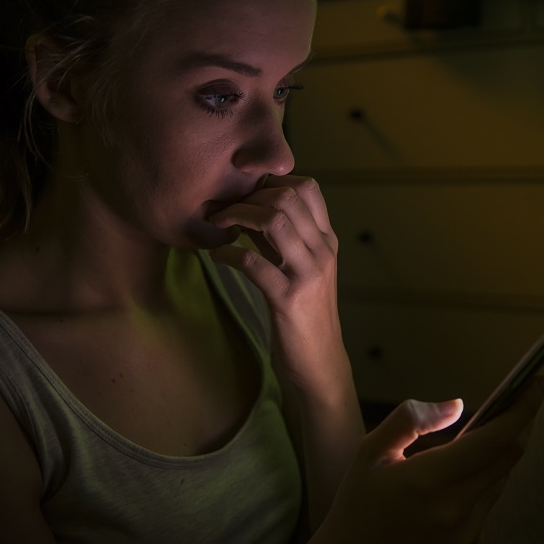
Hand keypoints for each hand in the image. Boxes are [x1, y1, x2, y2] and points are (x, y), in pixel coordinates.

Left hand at [208, 175, 345, 394]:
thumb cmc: (304, 315)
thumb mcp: (301, 270)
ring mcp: (308, 274)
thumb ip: (283, 241)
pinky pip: (252, 263)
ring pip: (274, 221)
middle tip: (224, 209)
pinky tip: (217, 257)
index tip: (245, 194)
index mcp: (327, 241)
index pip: (308, 188)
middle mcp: (322, 251)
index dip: (272, 181)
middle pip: (289, 196)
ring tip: (218, 225)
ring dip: (238, 216)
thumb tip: (251, 210)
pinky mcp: (288, 299)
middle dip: (249, 195)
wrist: (319, 363)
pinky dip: (228, 254)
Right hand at [302, 376, 543, 543]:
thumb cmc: (358, 504)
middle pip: (509, 457)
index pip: (496, 439)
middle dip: (521, 422)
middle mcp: (456, 510)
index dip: (524, 408)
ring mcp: (466, 532)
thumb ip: (412, 419)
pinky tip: (469, 467)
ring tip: (494, 425)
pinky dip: (487, 477)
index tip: (539, 382)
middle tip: (523, 395)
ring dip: (502, 450)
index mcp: (431, 481)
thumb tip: (457, 406)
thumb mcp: (371, 450)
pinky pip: (490, 501)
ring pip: (502, 478)